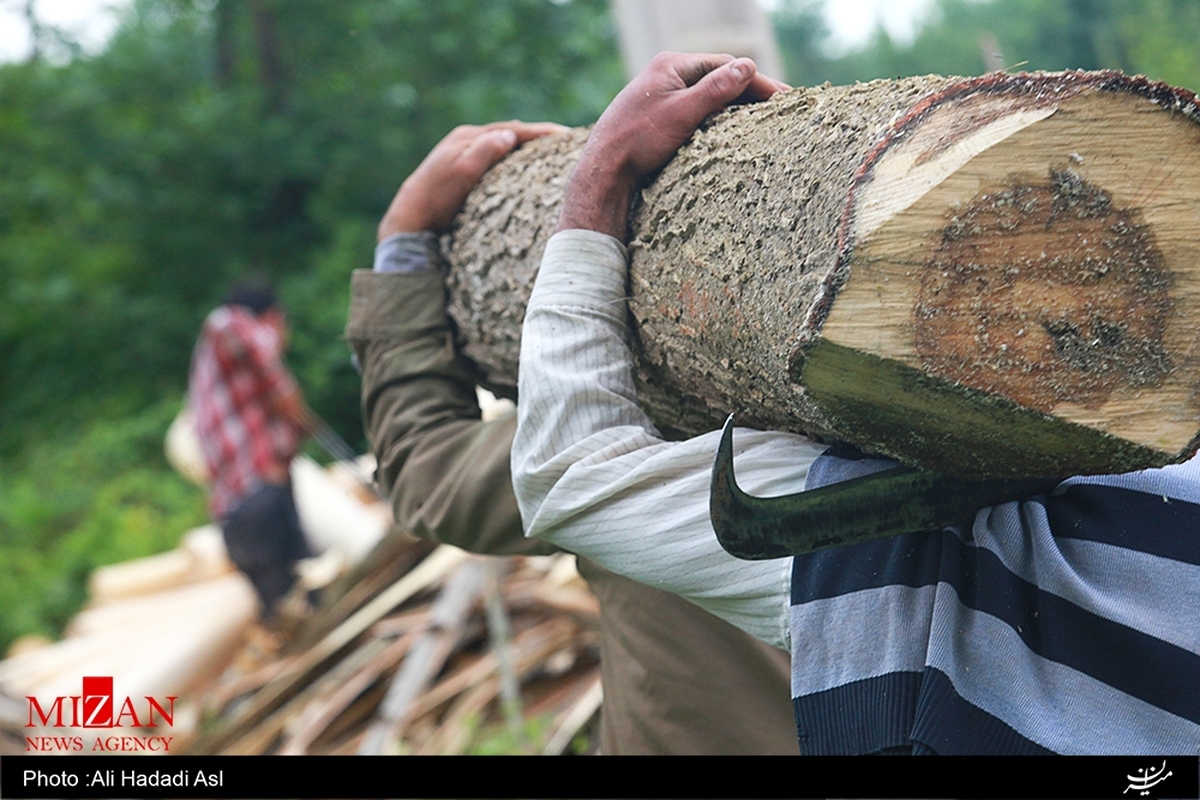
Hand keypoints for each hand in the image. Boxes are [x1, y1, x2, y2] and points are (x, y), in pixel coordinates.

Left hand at [379, 121, 566, 240]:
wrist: (410, 219)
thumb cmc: (435, 199)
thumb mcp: (462, 173)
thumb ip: (484, 151)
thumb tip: (509, 135)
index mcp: (468, 137)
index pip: (512, 130)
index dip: (540, 132)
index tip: (565, 135)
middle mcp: (466, 141)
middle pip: (509, 134)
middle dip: (537, 136)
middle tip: (566, 140)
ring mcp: (464, 155)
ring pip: (503, 146)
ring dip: (526, 147)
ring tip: (552, 151)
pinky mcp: (463, 171)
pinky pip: (496, 159)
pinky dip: (514, 159)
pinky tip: (524, 167)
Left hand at [557, 53, 788, 237]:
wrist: (603, 171)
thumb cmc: (638, 141)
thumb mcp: (683, 113)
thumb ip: (716, 89)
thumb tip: (748, 66)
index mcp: (672, 66)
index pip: (726, 66)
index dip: (757, 82)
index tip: (784, 99)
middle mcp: (666, 76)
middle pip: (718, 79)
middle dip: (749, 93)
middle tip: (780, 109)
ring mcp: (660, 97)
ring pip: (707, 97)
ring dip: (733, 107)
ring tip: (762, 121)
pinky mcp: (656, 118)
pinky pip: (695, 112)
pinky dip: (716, 119)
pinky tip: (729, 132)